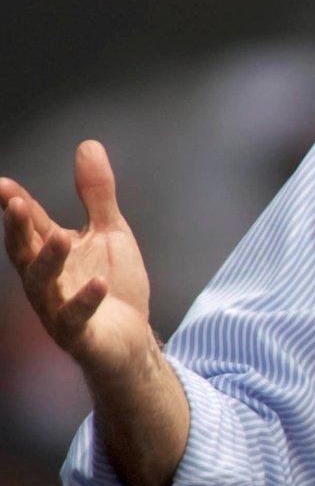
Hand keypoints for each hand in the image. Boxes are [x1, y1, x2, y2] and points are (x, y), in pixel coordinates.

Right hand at [2, 141, 156, 384]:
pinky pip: (76, 319)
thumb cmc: (113, 285)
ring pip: (43, 286)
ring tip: (60, 237)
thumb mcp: (109, 232)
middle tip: (16, 204)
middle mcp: (46, 281)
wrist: (131, 340)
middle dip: (18, 229)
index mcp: (51, 253)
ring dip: (49, 261)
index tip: (2, 184)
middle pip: (25, 253)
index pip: (29, 226)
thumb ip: (96, 194)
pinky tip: (99, 283)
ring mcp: (58, 309)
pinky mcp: (79, 335)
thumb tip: (87, 145)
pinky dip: (86, 300)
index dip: (15, 205)